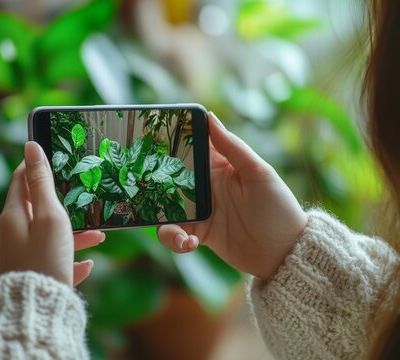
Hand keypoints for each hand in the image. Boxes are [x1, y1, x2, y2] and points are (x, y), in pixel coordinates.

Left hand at [0, 141, 104, 285]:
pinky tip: (86, 267)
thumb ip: (42, 182)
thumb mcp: (49, 215)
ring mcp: (18, 258)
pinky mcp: (28, 276)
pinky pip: (50, 261)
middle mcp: (10, 236)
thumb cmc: (46, 258)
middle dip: (64, 207)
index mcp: (12, 217)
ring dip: (73, 236)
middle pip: (36, 211)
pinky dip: (68, 260)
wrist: (36, 311)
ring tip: (98, 238)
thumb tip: (31, 147)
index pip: (20, 181)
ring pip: (47, 237)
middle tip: (83, 202)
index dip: (34, 166)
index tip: (50, 157)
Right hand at [157, 113, 307, 279]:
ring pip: (166, 208)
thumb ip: (233, 147)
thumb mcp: (258, 173)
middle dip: (154, 182)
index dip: (171, 140)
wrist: (284, 253)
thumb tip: (210, 117)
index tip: (153, 137)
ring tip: (179, 232)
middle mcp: (205, 186)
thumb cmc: (278, 208)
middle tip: (144, 187)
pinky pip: (175, 233)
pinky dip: (176, 240)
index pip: (191, 147)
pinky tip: (190, 243)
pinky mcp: (199, 233)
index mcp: (220, 166)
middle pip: (169, 179)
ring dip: (164, 219)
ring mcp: (200, 210)